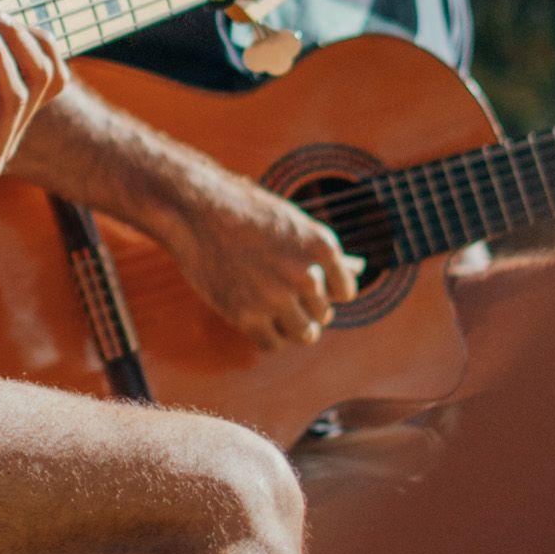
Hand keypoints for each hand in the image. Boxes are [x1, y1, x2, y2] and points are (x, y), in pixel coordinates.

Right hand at [157, 166, 364, 350]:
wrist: (195, 209)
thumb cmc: (245, 212)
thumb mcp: (293, 223)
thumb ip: (324, 252)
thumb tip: (359, 267)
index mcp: (322, 247)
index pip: (347, 292)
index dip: (326, 288)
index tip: (303, 279)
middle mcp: (305, 275)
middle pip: (324, 314)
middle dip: (304, 306)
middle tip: (276, 289)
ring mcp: (276, 297)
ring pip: (304, 334)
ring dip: (291, 326)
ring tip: (270, 308)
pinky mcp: (246, 315)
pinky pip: (272, 344)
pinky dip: (267, 335)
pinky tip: (253, 315)